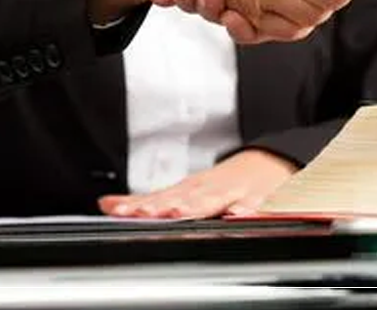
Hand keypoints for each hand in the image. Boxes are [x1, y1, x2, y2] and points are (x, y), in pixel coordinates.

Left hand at [98, 150, 297, 218]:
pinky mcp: (260, 199)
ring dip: (197, 206)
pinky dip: (247, 209)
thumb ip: (147, 200)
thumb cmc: (223, 182)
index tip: (118, 211)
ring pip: (214, 199)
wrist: (269, 162)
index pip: (160, 198)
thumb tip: (107, 204)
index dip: (139, 206)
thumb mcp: (185, 189)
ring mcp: (234, 192)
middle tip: (147, 213)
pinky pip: (255, 205)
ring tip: (180, 212)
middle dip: (165, 206)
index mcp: (189, 189)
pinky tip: (238, 214)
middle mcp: (208, 189)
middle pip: (183, 198)